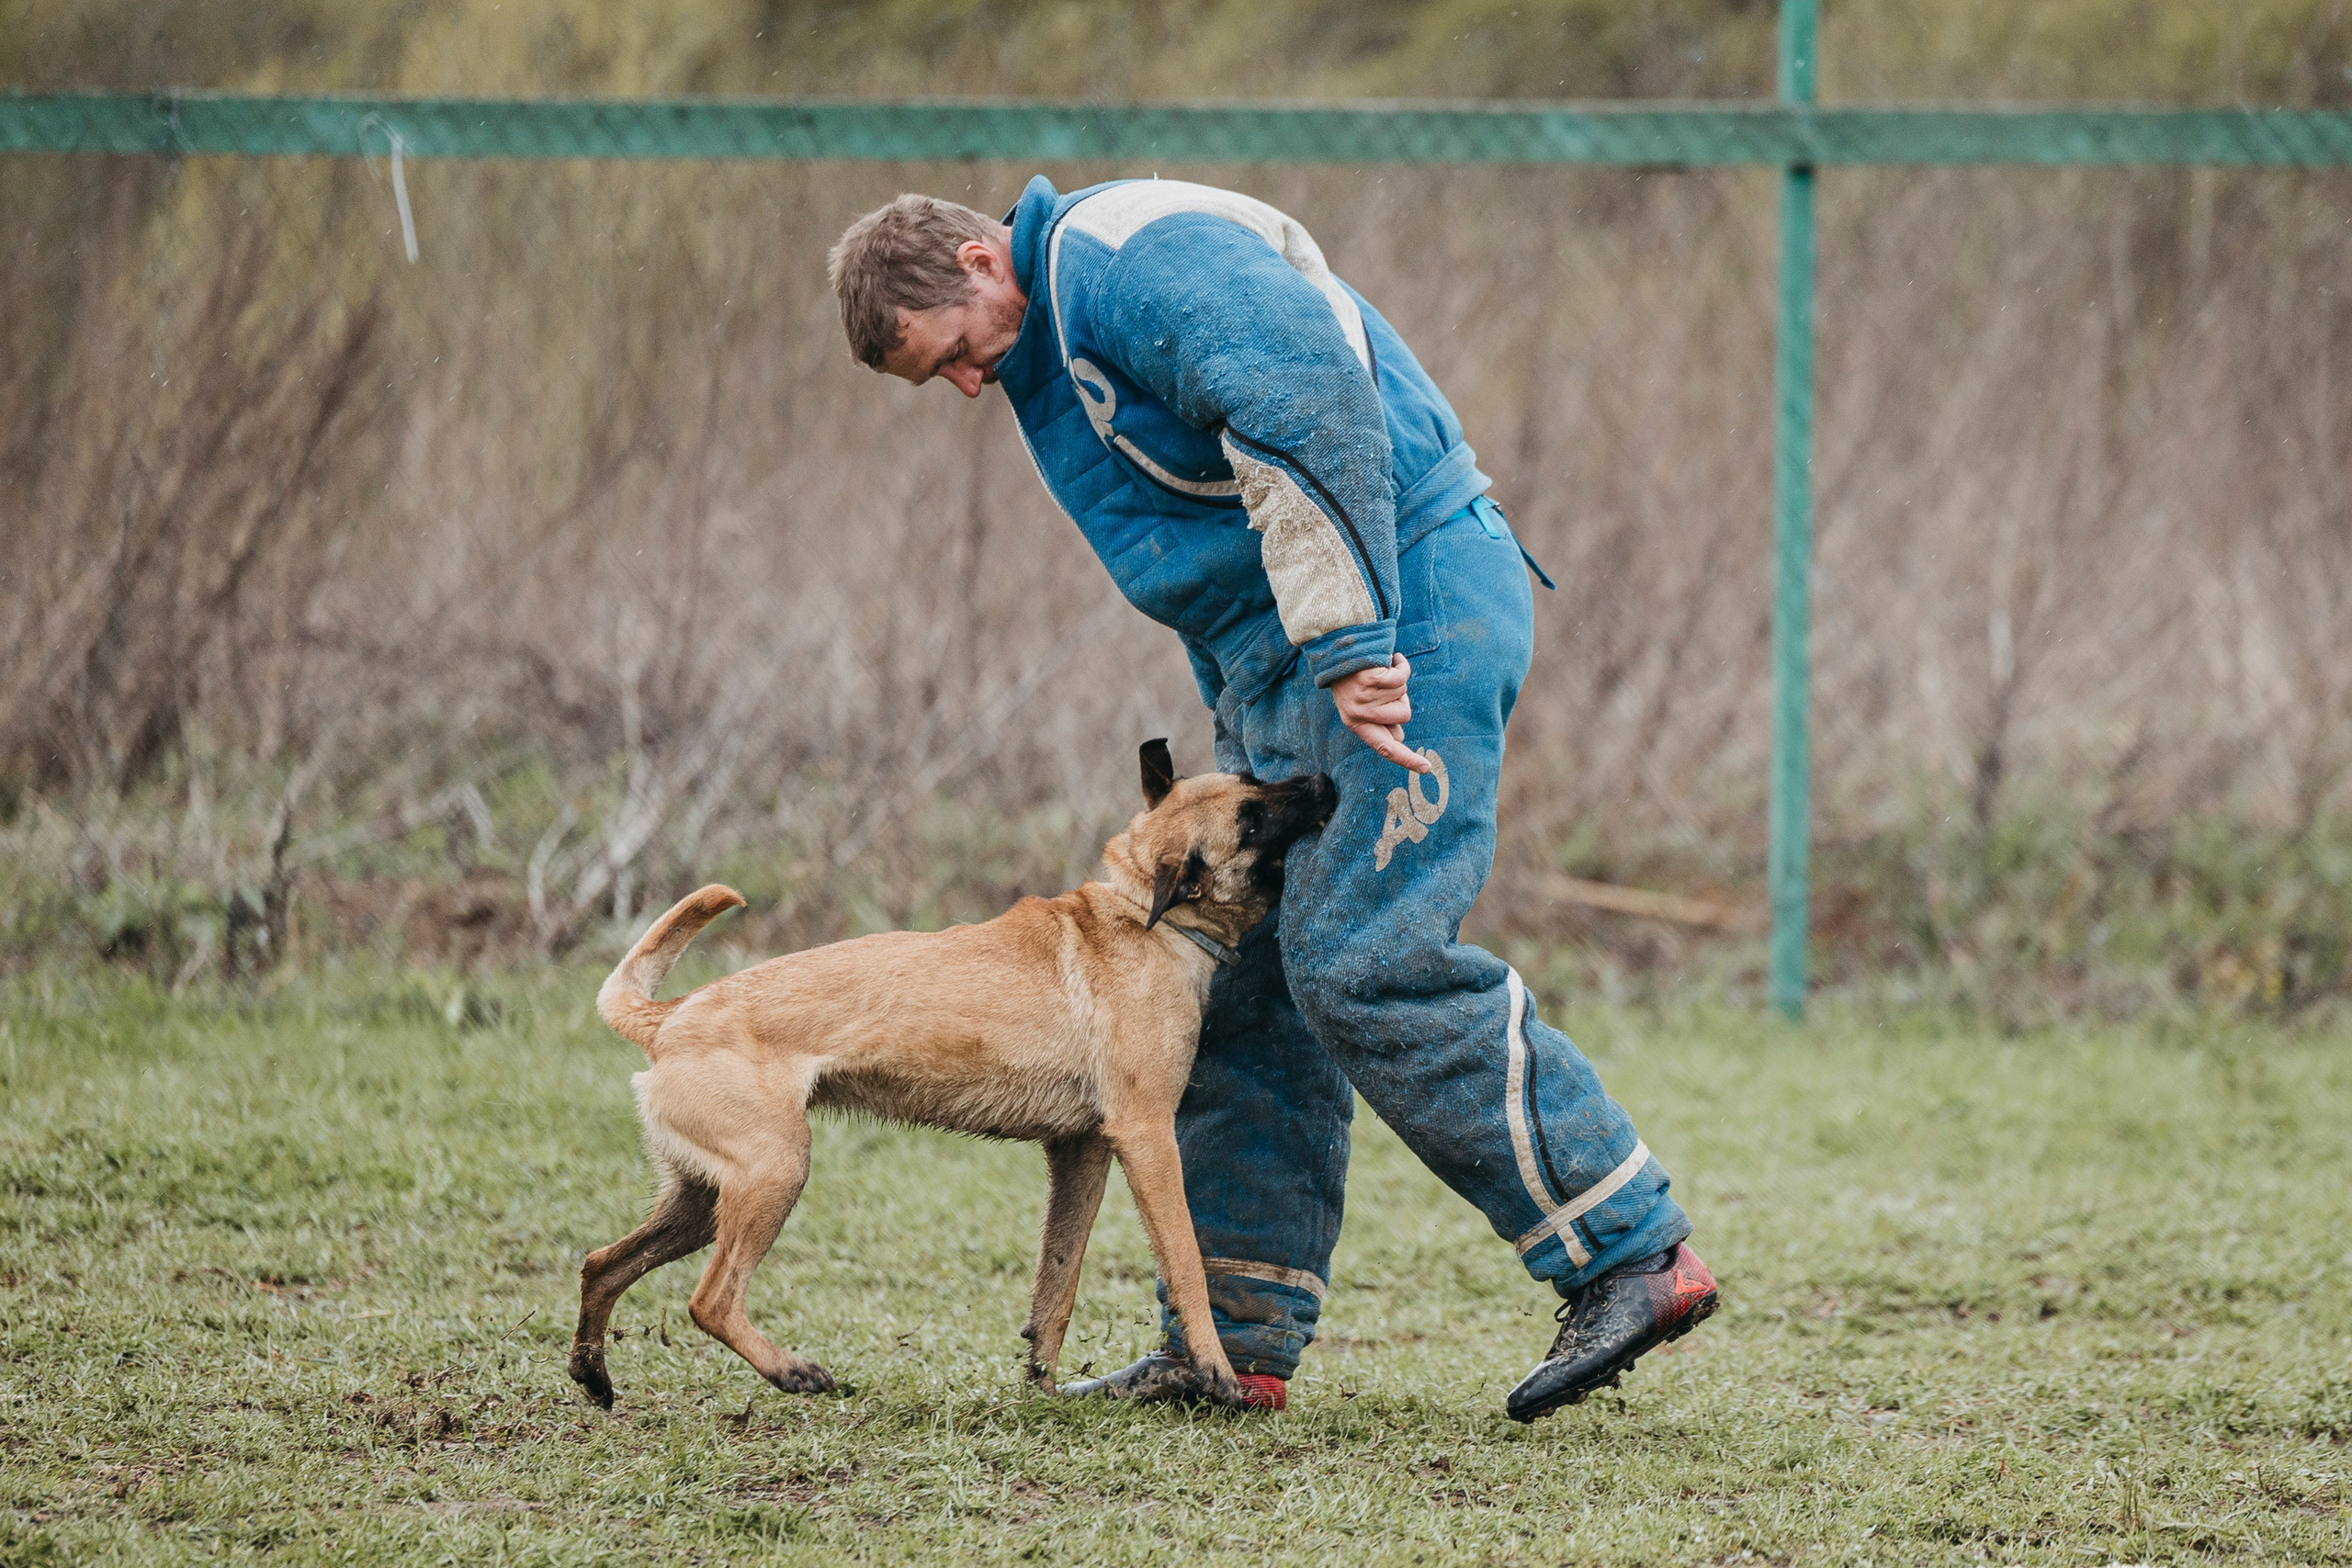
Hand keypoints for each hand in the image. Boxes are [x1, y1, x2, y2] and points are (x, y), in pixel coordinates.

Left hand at [1330, 654, 1432, 772]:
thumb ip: (1379, 720)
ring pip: (1403, 693)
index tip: (1426, 768)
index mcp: (1357, 724)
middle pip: (1404, 715)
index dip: (1407, 759)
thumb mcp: (1360, 704)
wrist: (1337, 649)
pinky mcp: (1371, 679)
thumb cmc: (1354, 677)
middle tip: (1384, 686)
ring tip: (1379, 672)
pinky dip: (1401, 664)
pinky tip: (1390, 659)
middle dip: (1402, 699)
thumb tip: (1399, 737)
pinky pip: (1402, 676)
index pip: (1385, 748)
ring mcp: (1365, 697)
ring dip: (1397, 680)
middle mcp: (1360, 714)